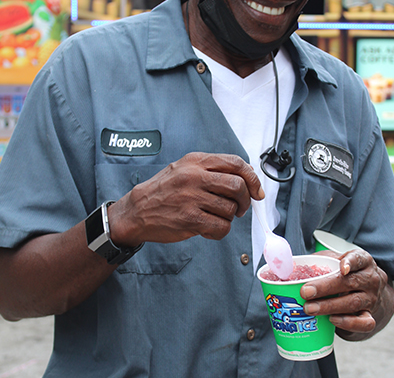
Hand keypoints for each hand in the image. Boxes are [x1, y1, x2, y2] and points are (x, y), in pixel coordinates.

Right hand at [108, 152, 262, 246]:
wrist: (136, 211)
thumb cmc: (163, 190)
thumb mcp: (184, 169)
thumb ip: (213, 169)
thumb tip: (246, 176)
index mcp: (196, 161)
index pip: (236, 163)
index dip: (252, 178)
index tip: (256, 191)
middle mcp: (194, 176)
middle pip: (237, 186)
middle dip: (245, 201)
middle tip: (240, 208)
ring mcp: (192, 198)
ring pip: (230, 209)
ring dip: (229, 217)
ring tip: (215, 217)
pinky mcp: (190, 219)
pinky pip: (221, 227)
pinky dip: (220, 231)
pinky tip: (209, 229)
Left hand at [299, 250, 393, 338]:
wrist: (372, 296)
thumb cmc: (348, 276)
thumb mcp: (338, 263)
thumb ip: (321, 262)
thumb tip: (291, 265)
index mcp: (362, 262)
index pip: (358, 259)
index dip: (350, 263)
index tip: (341, 268)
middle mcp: (370, 280)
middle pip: (349, 282)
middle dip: (325, 287)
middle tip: (305, 292)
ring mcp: (371, 299)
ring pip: (352, 302)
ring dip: (329, 306)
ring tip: (309, 308)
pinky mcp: (370, 317)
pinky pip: (363, 322)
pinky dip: (347, 322)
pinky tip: (332, 320)